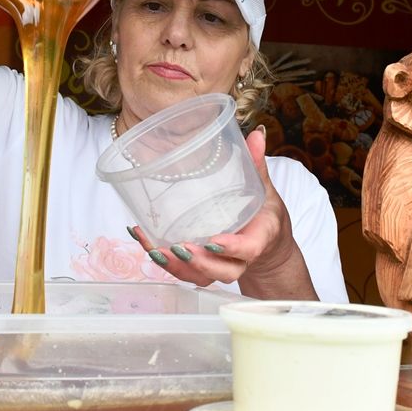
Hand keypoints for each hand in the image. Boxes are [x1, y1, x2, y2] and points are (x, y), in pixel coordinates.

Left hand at [129, 126, 315, 298]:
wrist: (266, 242)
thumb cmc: (263, 214)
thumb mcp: (264, 188)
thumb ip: (255, 164)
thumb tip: (256, 134)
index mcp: (258, 237)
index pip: (248, 249)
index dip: (232, 248)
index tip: (213, 242)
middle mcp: (240, 258)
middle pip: (223, 271)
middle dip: (199, 263)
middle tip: (179, 248)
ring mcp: (221, 266)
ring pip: (200, 276)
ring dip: (176, 267)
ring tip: (155, 249)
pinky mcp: (204, 267)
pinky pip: (185, 271)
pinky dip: (164, 261)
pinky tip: (145, 240)